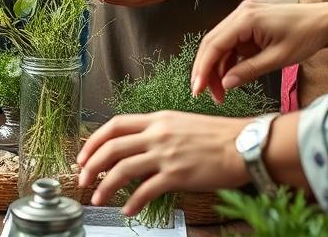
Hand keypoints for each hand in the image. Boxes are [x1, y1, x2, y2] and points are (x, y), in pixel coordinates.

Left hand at [77, 112, 250, 216]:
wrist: (244, 145)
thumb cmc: (219, 135)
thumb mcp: (182, 123)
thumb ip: (159, 131)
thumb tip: (139, 145)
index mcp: (157, 119)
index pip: (114, 125)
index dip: (94, 140)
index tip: (84, 154)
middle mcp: (157, 134)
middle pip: (112, 147)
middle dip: (91, 165)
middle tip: (83, 179)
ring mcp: (166, 154)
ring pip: (123, 169)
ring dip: (105, 186)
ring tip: (98, 199)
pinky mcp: (177, 175)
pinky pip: (146, 190)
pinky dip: (132, 202)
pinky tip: (127, 209)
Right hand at [192, 0, 327, 102]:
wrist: (324, 22)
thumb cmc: (306, 36)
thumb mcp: (279, 59)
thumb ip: (249, 71)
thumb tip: (225, 84)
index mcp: (246, 18)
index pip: (215, 44)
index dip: (203, 68)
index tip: (197, 89)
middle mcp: (240, 13)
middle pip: (212, 43)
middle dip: (206, 70)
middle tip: (204, 94)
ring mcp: (243, 15)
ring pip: (219, 44)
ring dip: (217, 67)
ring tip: (220, 92)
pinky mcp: (247, 22)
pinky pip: (231, 42)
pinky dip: (228, 60)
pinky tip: (230, 77)